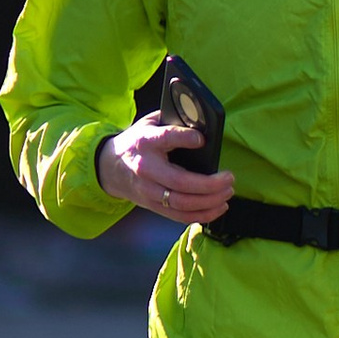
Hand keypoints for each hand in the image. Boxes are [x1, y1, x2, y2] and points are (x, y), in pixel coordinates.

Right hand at [95, 117, 235, 225]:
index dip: (184, 138)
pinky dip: (203, 215)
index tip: (202, 139)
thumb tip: (202, 121)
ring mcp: (149, 191)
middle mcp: (146, 169)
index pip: (166, 138)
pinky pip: (180, 216)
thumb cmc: (137, 143)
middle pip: (180, 182)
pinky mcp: (153, 205)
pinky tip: (219, 206)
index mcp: (146, 142)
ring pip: (182, 204)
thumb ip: (172, 122)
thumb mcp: (149, 124)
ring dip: (210, 201)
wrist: (109, 167)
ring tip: (228, 192)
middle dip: (210, 184)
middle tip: (229, 178)